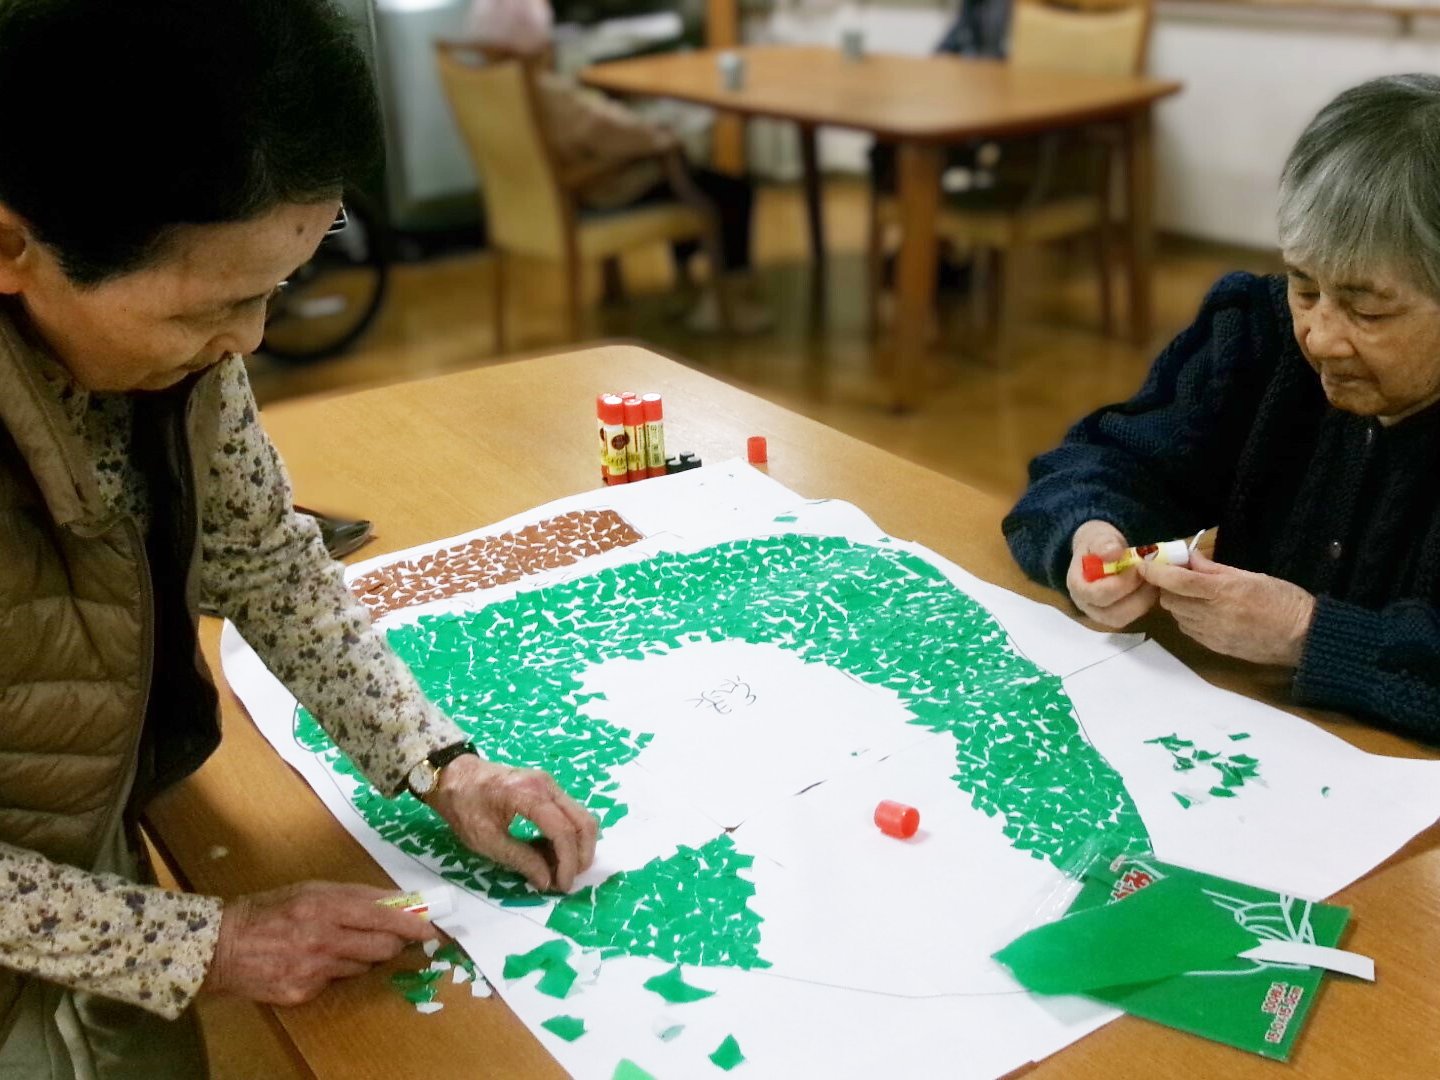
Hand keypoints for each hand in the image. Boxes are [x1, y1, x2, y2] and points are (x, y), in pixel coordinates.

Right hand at [205, 882, 437, 1006]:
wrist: (222, 947)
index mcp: (325, 906)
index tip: (432, 927)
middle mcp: (322, 940)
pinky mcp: (304, 994)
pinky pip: (336, 982)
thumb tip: (399, 901)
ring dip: (361, 956)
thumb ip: (356, 895)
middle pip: (383, 948)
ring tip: (335, 944)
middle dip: (393, 942)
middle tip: (391, 937)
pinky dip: (334, 972)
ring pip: (362, 967)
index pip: (383, 916)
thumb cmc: (271, 910)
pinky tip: (313, 962)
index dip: (412, 924)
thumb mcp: (312, 889)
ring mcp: (313, 970)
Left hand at [428, 756, 597, 893]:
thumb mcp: (486, 840)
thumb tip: (547, 881)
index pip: (562, 831)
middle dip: (581, 855)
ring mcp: (550, 784)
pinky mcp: (548, 787)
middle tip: (567, 880)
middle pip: (583, 822)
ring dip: (578, 846)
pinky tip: (554, 852)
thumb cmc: (464, 807)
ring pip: (581, 816)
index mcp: (529, 794)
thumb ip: (520, 860)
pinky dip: (569, 835)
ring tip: (562, 869)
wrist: (453, 776)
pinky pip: (570, 812)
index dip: (567, 862)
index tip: (561, 886)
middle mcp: (547, 785)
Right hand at [1066, 520, 1158, 628]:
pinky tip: (1152, 585)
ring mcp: (1102, 614)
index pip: (1097, 595)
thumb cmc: (1098, 544)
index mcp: (1077, 585)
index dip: (1120, 583)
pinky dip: (1147, 602)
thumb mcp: (1098, 536)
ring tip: (1152, 579)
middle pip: (1112, 614)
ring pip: (1125, 618)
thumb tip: (1113, 553)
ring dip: (1144, 599)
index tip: (1137, 566)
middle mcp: (1087, 605)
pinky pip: (1134, 616)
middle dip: (1136, 595)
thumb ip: (1103, 543)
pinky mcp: (1118, 616)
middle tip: (1149, 574)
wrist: (1100, 551)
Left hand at [1137, 550, 1315, 665]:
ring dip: (1178, 603)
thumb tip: (1187, 557)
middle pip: (1171, 600)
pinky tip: (1204, 611)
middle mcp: (1213, 615)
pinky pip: (1189, 630)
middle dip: (1167, 586)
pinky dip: (1188, 618)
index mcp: (1223, 592)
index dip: (1156, 572)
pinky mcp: (1214, 647)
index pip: (1178, 581)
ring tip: (1195, 594)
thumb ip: (1215, 569)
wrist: (1303, 638)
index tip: (1143, 563)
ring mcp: (1212, 635)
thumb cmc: (1283, 600)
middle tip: (1177, 576)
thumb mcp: (1251, 576)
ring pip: (1177, 616)